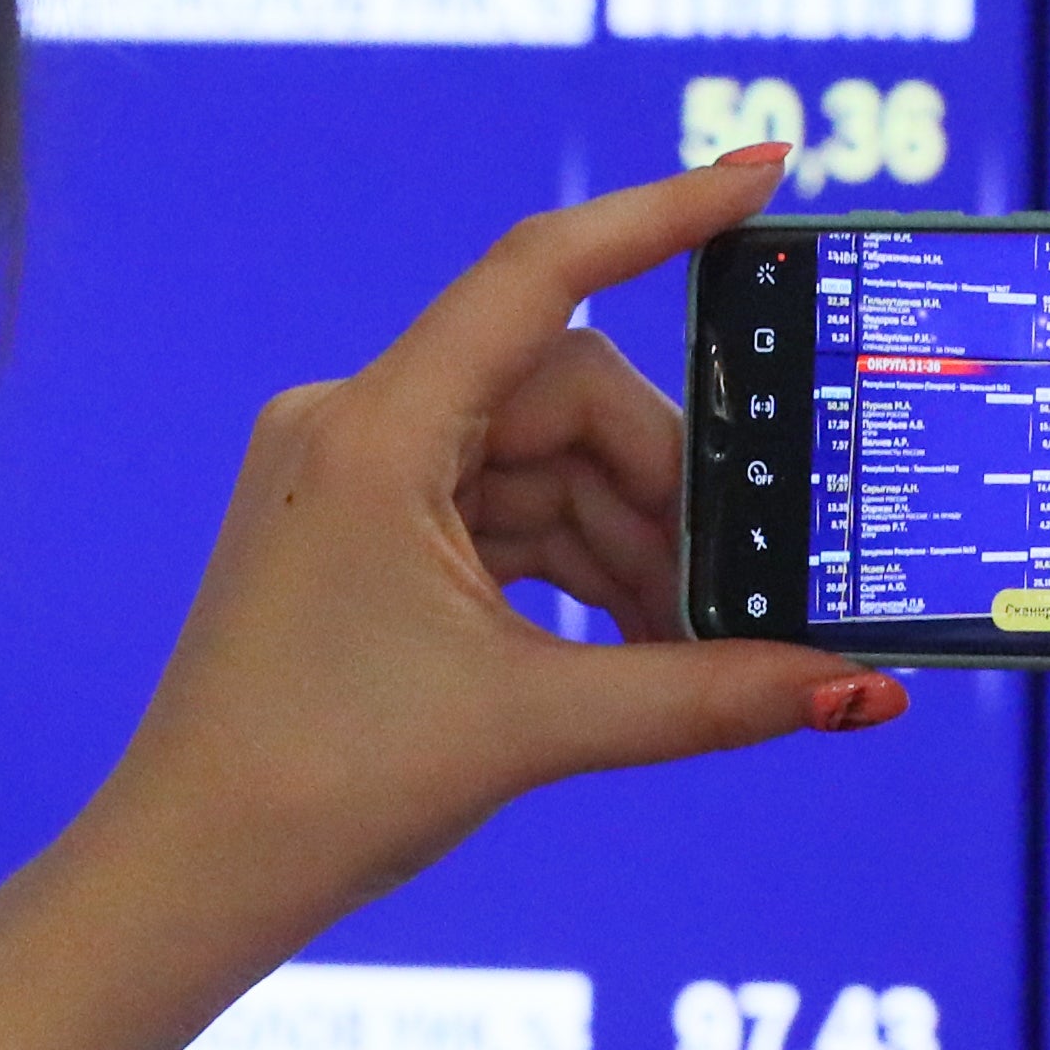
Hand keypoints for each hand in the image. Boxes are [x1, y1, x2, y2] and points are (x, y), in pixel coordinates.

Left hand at [111, 152, 897, 921]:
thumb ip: (708, 693)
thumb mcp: (536, 725)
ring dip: (633, 549)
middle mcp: (358, 424)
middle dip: (671, 492)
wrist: (187, 874)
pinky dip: (579, 569)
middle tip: (753, 594)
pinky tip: (642, 648)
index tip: (764, 174)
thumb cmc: (322, 788)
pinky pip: (506, 514)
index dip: (662, 215)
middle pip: (569, 399)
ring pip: (547, 467)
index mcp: (377, 431)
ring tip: (701, 654)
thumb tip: (862, 689)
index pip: (541, 274)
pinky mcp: (365, 532)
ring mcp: (358, 477)